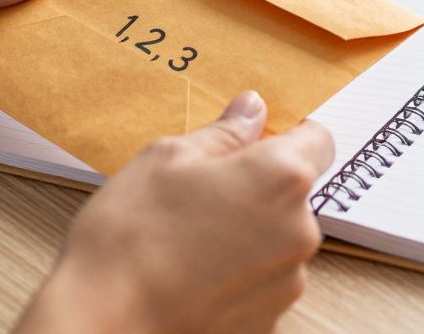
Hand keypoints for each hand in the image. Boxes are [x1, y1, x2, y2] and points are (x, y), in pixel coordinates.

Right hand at [18, 91, 334, 333]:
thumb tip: (252, 110)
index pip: (318, 140)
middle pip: (294, 195)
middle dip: (258, 189)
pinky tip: (193, 272)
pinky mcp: (270, 320)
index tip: (258, 141)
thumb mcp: (167, 158)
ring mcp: (288, 282)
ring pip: (278, 240)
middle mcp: (299, 231)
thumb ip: (223, 133)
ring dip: (249, 233)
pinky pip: (262, 281)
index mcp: (281, 178)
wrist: (106, 320)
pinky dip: (238, 273)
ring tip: (190, 238)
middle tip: (201, 192)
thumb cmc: (131, 235)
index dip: (289, 136)